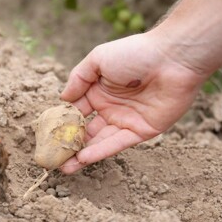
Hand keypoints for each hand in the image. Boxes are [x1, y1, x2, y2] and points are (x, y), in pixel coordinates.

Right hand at [59, 32, 206, 173]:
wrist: (172, 58)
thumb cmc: (134, 53)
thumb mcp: (98, 59)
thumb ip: (78, 79)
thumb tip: (62, 99)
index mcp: (99, 90)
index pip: (76, 110)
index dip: (63, 122)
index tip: (48, 135)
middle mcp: (110, 107)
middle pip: (86, 130)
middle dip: (71, 143)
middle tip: (54, 157)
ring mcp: (125, 120)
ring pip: (99, 141)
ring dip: (82, 154)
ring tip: (64, 167)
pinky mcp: (141, 131)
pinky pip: (117, 144)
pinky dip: (100, 151)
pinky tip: (83, 159)